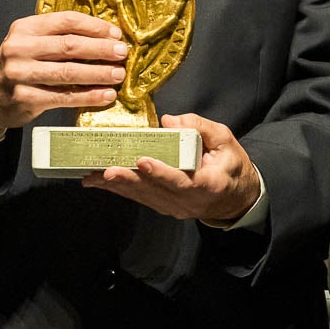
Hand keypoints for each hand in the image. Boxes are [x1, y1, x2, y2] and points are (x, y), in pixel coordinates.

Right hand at [0, 11, 125, 132]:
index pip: (66, 21)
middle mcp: (20, 48)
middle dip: (100, 49)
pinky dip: (88, 96)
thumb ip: (59, 36)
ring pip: (68, 72)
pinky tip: (105, 95)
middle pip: (69, 46)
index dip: (94, 27)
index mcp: (25, 28)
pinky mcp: (26, 98)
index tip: (115, 33)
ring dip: (98, 74)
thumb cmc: (20, 64)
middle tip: (122, 53)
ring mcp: (21, 74)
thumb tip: (106, 36)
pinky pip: (64, 96)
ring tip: (118, 75)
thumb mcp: (31, 41)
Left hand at [82, 113, 260, 222]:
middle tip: (106, 172)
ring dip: (118, 187)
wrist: (235, 197)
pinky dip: (121, 190)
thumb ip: (199, 127)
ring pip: (143, 196)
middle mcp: (189, 201)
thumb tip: (168, 121)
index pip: (182, 180)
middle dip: (128, 181)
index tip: (142, 161)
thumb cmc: (231, 165)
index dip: (161, 172)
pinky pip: (141, 198)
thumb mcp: (225, 140)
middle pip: (155, 191)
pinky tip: (101, 183)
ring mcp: (176, 208)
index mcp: (209, 184)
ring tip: (94, 177)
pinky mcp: (165, 207)